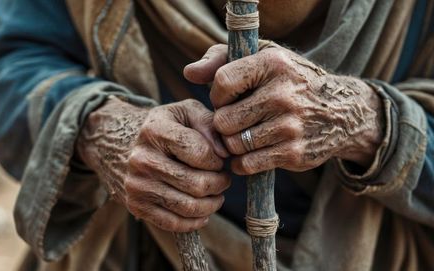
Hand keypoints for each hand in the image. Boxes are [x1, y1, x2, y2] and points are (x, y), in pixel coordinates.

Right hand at [77, 97, 229, 231]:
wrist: (118, 142)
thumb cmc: (162, 127)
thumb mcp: (185, 112)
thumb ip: (209, 125)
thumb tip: (224, 153)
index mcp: (155, 131)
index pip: (201, 154)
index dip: (218, 160)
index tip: (219, 159)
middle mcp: (142, 159)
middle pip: (197, 184)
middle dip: (219, 184)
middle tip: (223, 179)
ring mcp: (137, 185)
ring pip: (188, 207)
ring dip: (211, 204)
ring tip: (216, 194)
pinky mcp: (136, 205)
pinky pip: (173, 224)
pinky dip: (195, 222)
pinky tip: (203, 213)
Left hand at [184, 44, 383, 174]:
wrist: (342, 111)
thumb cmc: (292, 81)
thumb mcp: (264, 57)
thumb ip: (221, 59)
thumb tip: (189, 74)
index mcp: (274, 65)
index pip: (222, 83)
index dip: (217, 96)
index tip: (227, 99)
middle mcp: (283, 95)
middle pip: (223, 120)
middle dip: (223, 123)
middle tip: (235, 121)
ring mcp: (290, 127)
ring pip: (233, 144)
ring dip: (232, 143)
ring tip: (242, 135)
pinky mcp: (294, 154)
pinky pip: (247, 164)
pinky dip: (241, 162)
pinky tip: (249, 152)